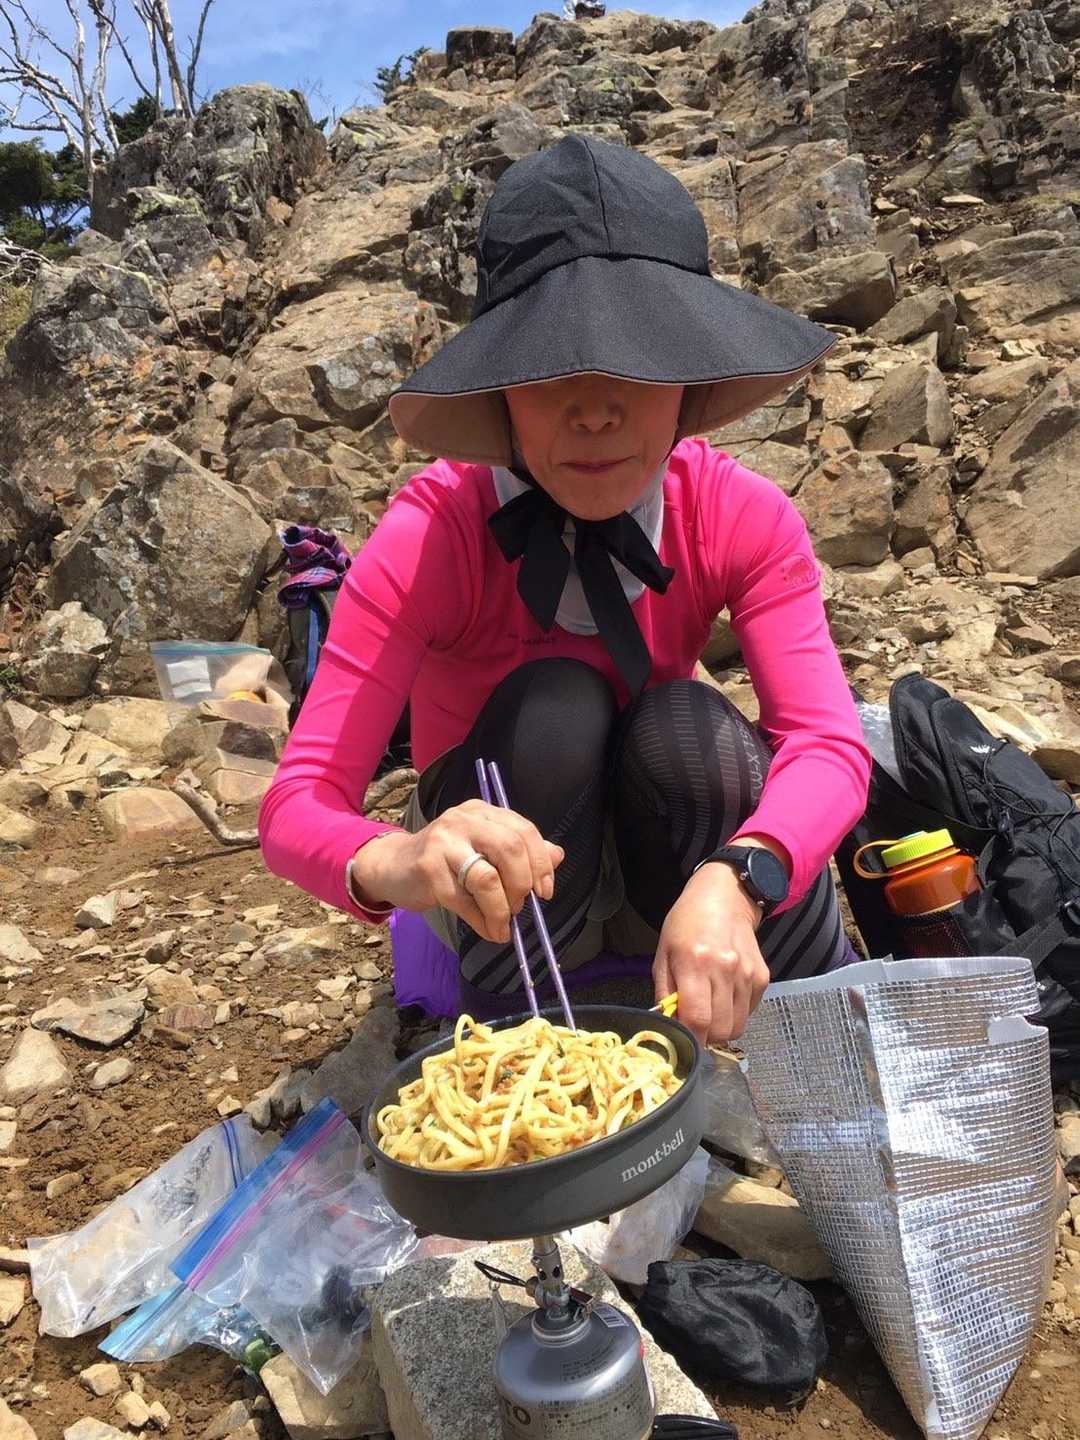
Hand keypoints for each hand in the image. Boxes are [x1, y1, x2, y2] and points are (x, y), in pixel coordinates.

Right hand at [349, 800, 563, 943]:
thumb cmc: (445, 860)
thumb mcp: (483, 849)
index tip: (545, 892)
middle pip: (510, 848)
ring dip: (502, 909)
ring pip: (488, 878)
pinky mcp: (428, 869)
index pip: (524, 830)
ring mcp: (444, 842)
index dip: (541, 863)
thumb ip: (520, 851)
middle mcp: (464, 820)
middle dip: (522, 884)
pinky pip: (464, 901)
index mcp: (483, 812)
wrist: (393, 866)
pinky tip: (488, 930)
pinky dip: (482, 921)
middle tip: (521, 907)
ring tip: (503, 925)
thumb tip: (558, 856)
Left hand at [654, 863, 770, 1045]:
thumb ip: (665, 994)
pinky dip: (735, 1014)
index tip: (683, 1045)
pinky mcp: (762, 977)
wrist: (724, 898)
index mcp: (695, 963)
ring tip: (709, 1010)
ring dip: (721, 1028)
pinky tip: (724, 996)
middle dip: (705, 1037)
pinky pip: (749, 1013)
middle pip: (720, 1029)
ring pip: (737, 1027)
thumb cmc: (686, 925)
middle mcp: (725, 969)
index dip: (691, 1041)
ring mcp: (747, 974)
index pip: (697, 1019)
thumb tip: (668, 1028)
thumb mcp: (663, 955)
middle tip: (695, 1025)